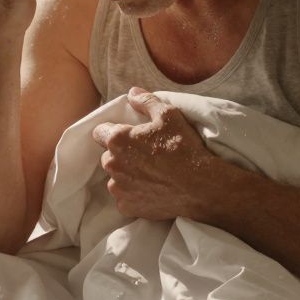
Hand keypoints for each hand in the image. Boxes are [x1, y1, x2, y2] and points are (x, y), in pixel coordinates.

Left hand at [91, 87, 226, 220]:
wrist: (200, 186)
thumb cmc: (183, 147)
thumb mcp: (169, 115)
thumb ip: (146, 101)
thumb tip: (132, 93)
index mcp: (117, 140)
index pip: (99, 132)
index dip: (113, 132)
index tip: (129, 136)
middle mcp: (112, 164)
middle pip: (108, 156)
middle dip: (121, 155)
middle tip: (144, 155)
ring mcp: (118, 188)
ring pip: (115, 178)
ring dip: (127, 175)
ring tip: (150, 174)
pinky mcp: (126, 206)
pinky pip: (124, 197)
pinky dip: (134, 194)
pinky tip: (151, 189)